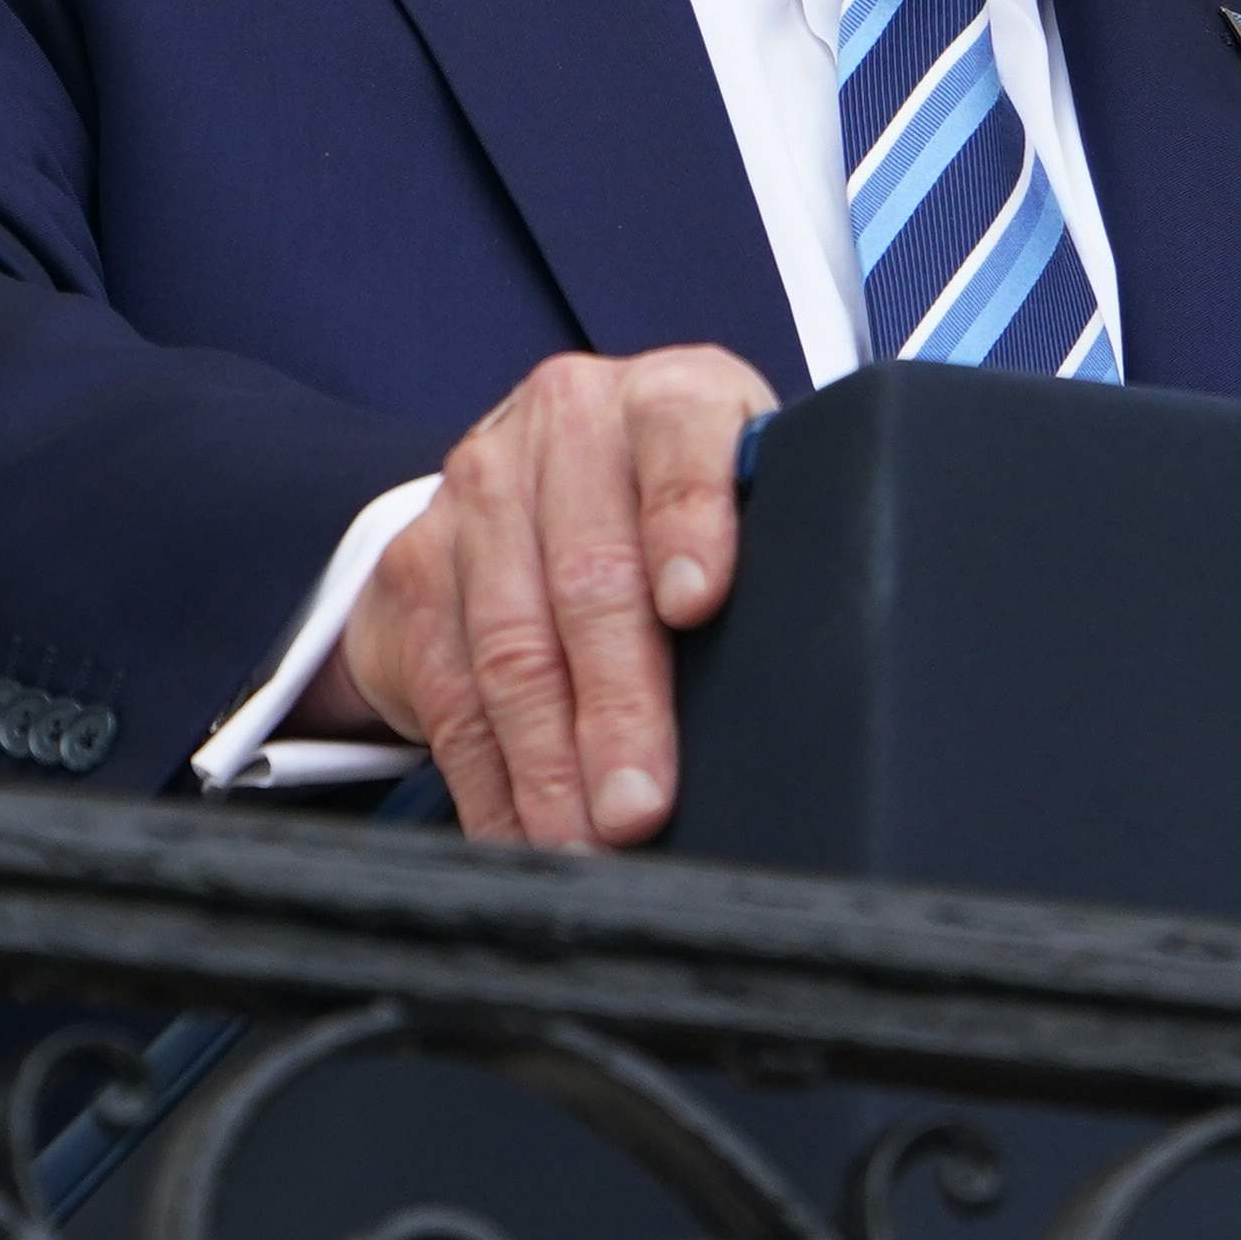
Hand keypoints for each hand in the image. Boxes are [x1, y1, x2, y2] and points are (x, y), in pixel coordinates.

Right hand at [310, 344, 768, 845]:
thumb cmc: (676, 510)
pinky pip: (449, 691)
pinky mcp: (416, 563)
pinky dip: (488, 781)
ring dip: (548, 763)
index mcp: (668, 397)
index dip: (690, 519)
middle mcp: (566, 423)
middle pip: (589, 574)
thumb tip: (824, 678)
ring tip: (584, 843)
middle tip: (639, 805)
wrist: (533, 473)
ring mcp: (477, 489)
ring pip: (511, 644)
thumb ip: (777, 553)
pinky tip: (523, 836)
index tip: (697, 604)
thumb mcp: (742, 495)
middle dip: (616, 705)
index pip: (682, 440)